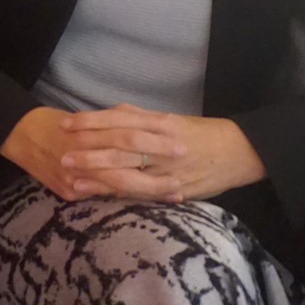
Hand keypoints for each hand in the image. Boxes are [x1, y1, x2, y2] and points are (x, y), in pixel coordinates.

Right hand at [0, 107, 184, 202]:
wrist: (16, 134)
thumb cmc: (53, 123)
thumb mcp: (83, 120)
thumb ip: (109, 127)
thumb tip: (146, 132)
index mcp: (87, 133)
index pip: (128, 140)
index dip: (155, 146)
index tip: (182, 149)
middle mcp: (80, 157)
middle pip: (127, 167)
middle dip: (158, 173)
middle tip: (184, 178)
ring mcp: (73, 178)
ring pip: (119, 187)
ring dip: (149, 191)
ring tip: (176, 193)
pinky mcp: (68, 193)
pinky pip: (102, 197)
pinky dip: (125, 199)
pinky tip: (147, 203)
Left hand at [58, 104, 266, 202]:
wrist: (241, 153)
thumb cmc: (202, 134)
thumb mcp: (172, 119)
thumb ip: (141, 117)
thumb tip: (111, 111)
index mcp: (162, 122)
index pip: (120, 119)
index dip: (91, 121)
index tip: (66, 124)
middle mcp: (164, 143)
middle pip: (121, 143)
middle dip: (90, 148)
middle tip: (62, 151)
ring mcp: (170, 167)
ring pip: (130, 169)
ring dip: (98, 172)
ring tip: (73, 175)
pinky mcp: (176, 188)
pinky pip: (144, 190)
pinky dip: (120, 192)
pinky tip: (99, 193)